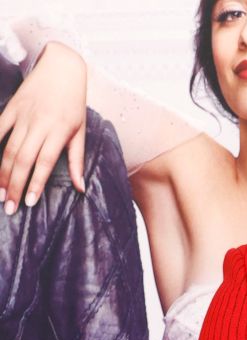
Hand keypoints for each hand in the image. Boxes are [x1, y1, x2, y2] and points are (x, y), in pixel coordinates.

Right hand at [0, 42, 87, 214]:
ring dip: (1, 173)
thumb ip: (77, 160)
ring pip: (8, 148)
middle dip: (14, 185)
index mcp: (60, 131)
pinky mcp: (10, 107)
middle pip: (23, 160)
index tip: (28, 202)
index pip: (45, 163)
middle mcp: (40, 124)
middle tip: (9, 206)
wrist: (61, 68)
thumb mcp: (81, 131)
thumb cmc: (74, 103)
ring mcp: (23, 115)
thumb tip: (80, 188)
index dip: (35, 183)